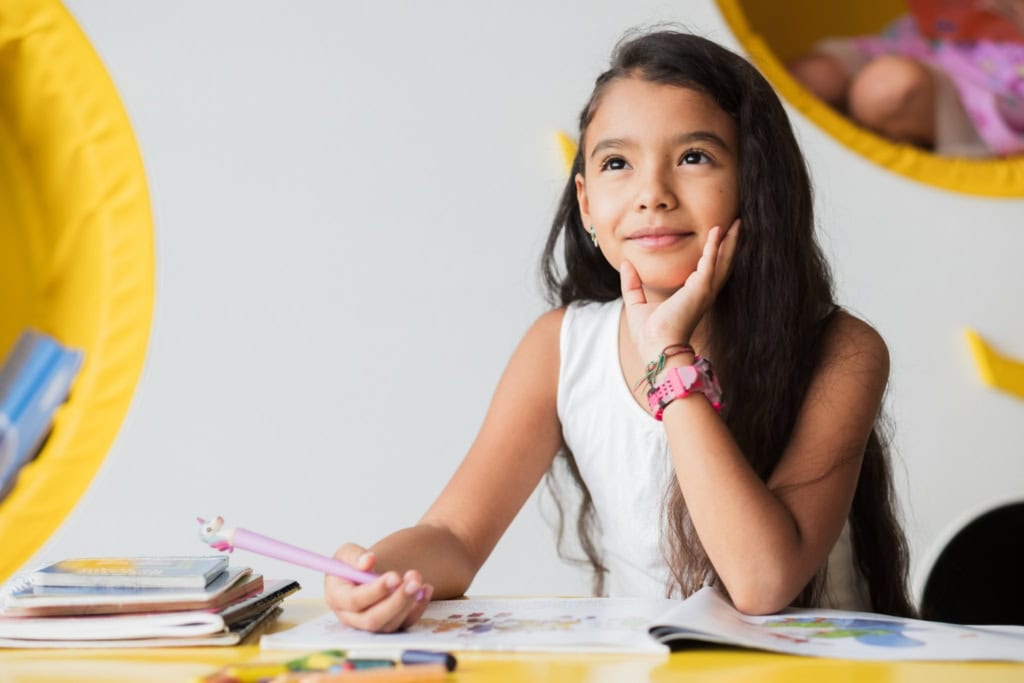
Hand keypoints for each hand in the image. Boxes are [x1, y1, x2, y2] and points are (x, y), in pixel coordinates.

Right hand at [324, 543, 433, 632]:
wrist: (367, 573)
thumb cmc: (353, 563)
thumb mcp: (346, 553)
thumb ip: (354, 555)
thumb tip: (368, 561)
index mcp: (337, 598)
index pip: (354, 601)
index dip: (375, 590)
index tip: (394, 576)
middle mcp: (352, 617)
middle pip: (373, 619)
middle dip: (396, 601)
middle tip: (413, 581)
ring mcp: (371, 625)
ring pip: (390, 624)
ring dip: (408, 602)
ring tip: (418, 579)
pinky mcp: (389, 625)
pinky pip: (405, 623)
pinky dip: (419, 607)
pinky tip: (427, 589)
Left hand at [621, 219, 739, 362]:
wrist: (657, 347)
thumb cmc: (649, 334)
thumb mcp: (636, 303)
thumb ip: (632, 284)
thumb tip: (625, 264)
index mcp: (691, 295)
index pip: (706, 270)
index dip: (712, 254)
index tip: (716, 238)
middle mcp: (703, 292)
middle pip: (722, 263)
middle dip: (729, 244)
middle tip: (737, 225)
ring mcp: (705, 290)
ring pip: (723, 260)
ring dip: (730, 241)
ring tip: (737, 223)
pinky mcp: (701, 288)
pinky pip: (710, 261)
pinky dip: (713, 245)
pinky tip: (716, 231)